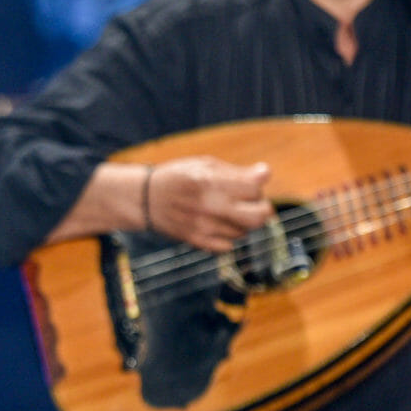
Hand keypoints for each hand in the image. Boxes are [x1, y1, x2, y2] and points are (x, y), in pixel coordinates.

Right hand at [148, 157, 272, 252]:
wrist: (145, 198)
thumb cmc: (179, 177)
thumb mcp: (204, 165)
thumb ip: (236, 171)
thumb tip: (266, 173)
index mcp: (210, 181)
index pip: (255, 187)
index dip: (258, 182)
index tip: (253, 179)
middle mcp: (209, 205)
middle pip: (258, 216)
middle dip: (262, 208)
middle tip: (253, 203)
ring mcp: (204, 226)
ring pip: (245, 231)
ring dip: (242, 221)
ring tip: (228, 211)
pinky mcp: (198, 242)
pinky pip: (229, 246)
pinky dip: (228, 236)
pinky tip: (218, 224)